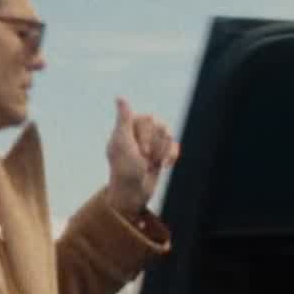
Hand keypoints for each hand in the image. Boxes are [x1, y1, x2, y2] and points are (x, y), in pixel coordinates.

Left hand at [107, 100, 178, 215]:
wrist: (133, 195)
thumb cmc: (124, 171)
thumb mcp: (122, 144)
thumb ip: (124, 119)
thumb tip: (120, 97)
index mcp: (126, 128)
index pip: (148, 119)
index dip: (147, 135)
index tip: (139, 150)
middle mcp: (138, 133)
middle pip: (160, 126)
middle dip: (155, 145)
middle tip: (143, 158)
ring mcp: (150, 143)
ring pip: (168, 135)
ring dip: (162, 152)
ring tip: (151, 163)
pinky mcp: (159, 153)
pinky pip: (174, 145)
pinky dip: (171, 156)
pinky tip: (165, 166)